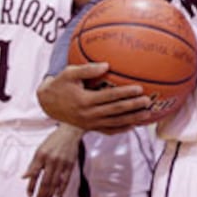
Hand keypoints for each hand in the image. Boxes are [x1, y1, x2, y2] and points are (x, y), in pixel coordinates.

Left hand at [23, 125, 83, 196]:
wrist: (70, 133)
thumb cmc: (53, 141)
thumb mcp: (40, 150)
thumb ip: (33, 165)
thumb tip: (24, 177)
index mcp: (41, 156)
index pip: (34, 175)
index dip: (31, 187)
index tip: (30, 195)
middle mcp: (51, 160)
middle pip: (45, 182)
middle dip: (41, 194)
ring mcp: (62, 163)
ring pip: (55, 183)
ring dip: (50, 194)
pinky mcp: (70, 165)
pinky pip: (66, 179)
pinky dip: (62, 188)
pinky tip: (58, 195)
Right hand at [37, 62, 153, 132]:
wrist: (47, 103)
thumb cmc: (60, 84)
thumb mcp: (69, 73)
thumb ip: (87, 69)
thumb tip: (107, 65)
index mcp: (84, 100)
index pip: (109, 97)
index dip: (125, 93)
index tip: (139, 89)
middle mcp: (88, 115)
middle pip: (115, 111)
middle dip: (133, 107)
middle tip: (148, 102)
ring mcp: (89, 124)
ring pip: (114, 123)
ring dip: (132, 119)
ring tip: (147, 115)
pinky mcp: (89, 128)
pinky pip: (107, 131)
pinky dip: (121, 129)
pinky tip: (133, 126)